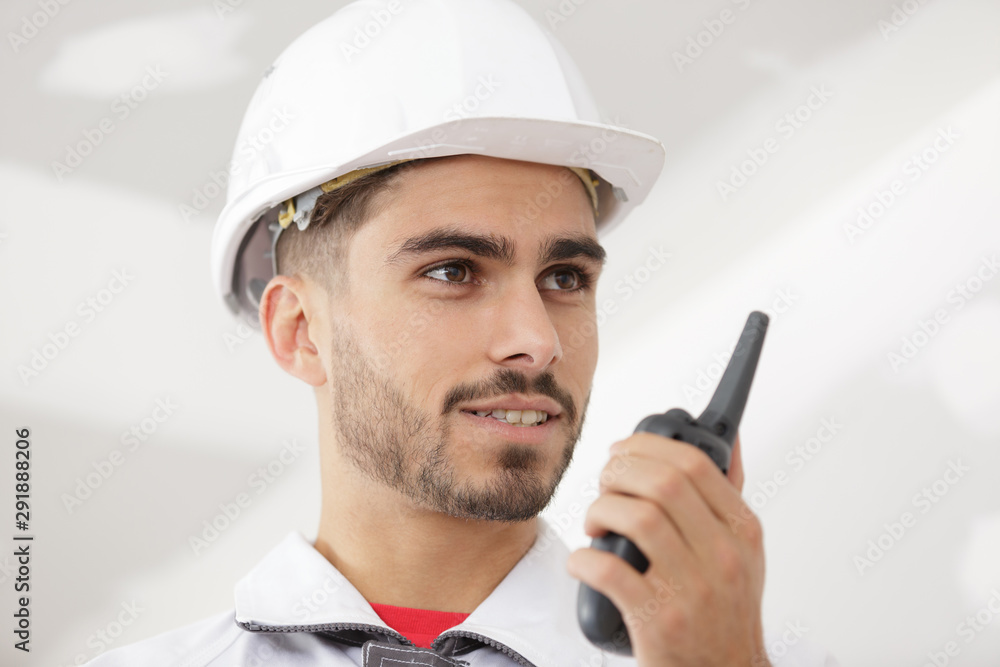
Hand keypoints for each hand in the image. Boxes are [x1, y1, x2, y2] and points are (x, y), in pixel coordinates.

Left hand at [567, 433, 770, 665]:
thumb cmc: (727, 611)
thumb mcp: (744, 551)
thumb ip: (730, 494)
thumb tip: (726, 437)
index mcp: (742, 530)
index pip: (695, 462)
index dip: (647, 446)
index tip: (622, 452)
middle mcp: (723, 556)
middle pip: (662, 482)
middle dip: (618, 472)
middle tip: (603, 486)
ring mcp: (693, 590)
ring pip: (637, 517)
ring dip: (601, 510)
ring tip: (595, 524)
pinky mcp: (659, 621)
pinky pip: (609, 571)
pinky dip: (585, 559)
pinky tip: (583, 562)